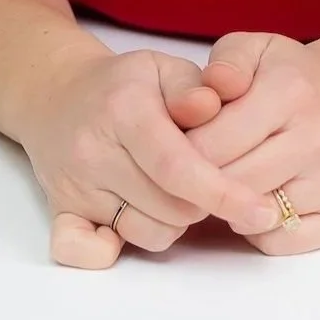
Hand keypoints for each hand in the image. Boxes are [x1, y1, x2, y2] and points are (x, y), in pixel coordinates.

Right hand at [16, 43, 276, 268]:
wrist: (58, 94)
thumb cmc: (125, 84)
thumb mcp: (163, 67)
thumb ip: (194, 86)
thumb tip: (211, 106)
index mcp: (125, 109)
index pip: (177, 166)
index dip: (222, 192)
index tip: (261, 208)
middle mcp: (94, 149)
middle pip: (168, 207)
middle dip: (202, 204)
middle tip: (203, 179)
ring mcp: (74, 184)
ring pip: (144, 232)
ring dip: (171, 223)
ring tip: (170, 192)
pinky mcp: (59, 210)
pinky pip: (85, 252)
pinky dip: (113, 249)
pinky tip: (126, 228)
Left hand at [184, 31, 319, 254]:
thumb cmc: (290, 74)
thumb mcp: (255, 48)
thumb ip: (222, 65)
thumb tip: (196, 102)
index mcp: (290, 90)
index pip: (215, 142)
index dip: (184, 150)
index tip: (175, 147)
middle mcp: (319, 137)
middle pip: (233, 183)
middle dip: (202, 182)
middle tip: (190, 173)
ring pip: (255, 216)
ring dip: (229, 207)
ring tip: (224, 181)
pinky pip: (280, 242)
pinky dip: (258, 230)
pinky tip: (256, 201)